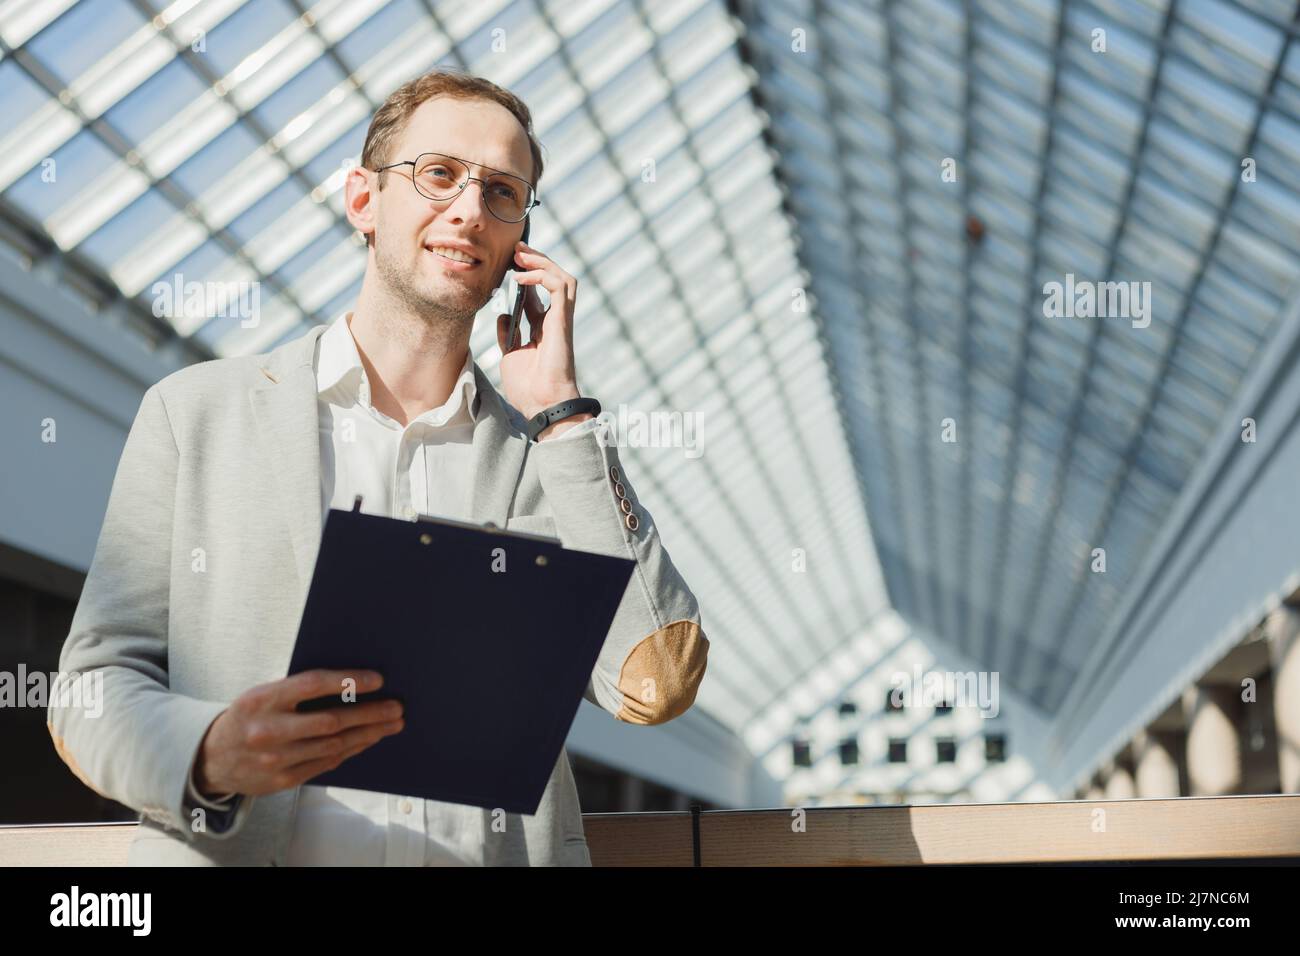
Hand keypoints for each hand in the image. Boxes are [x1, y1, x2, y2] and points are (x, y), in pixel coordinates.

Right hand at [193, 669, 403, 797]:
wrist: (212, 759)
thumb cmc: (249, 716)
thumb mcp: (262, 695)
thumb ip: (297, 690)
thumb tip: (351, 682)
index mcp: (262, 699)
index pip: (312, 685)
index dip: (348, 682)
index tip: (378, 680)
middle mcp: (268, 730)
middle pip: (330, 721)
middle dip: (369, 714)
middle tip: (397, 707)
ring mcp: (275, 759)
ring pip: (333, 746)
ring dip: (367, 734)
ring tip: (392, 724)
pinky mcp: (282, 780)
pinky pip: (326, 764)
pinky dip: (351, 750)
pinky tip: (368, 740)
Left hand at [495, 241, 591, 434]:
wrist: (541, 404)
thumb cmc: (529, 387)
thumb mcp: (510, 355)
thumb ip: (508, 333)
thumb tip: (503, 315)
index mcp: (543, 328)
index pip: (539, 292)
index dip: (526, 274)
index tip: (508, 263)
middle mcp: (554, 321)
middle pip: (552, 279)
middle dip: (535, 260)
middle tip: (515, 249)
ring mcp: (561, 320)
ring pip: (562, 277)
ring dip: (542, 261)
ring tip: (520, 254)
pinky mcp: (563, 321)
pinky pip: (560, 287)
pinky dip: (542, 275)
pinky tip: (521, 276)